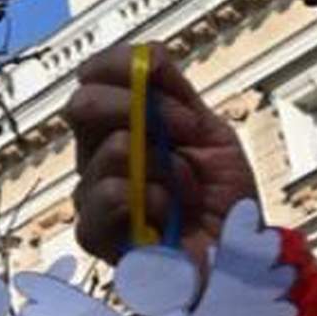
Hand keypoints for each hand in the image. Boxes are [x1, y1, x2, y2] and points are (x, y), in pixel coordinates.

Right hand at [66, 40, 258, 269]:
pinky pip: (108, 194)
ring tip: (187, 190)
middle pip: (82, 104)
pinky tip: (168, 215)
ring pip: (108, 149)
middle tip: (181, 131)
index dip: (120, 66)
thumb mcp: (210, 133)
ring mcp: (91, 193)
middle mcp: (96, 155)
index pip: (94, 75)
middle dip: (135, 107)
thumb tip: (148, 57)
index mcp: (120, 125)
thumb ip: (176, 94)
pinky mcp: (92, 231)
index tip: (162, 82)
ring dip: (164, 165)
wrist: (234, 258)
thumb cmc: (221, 201)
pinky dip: (152, 198)